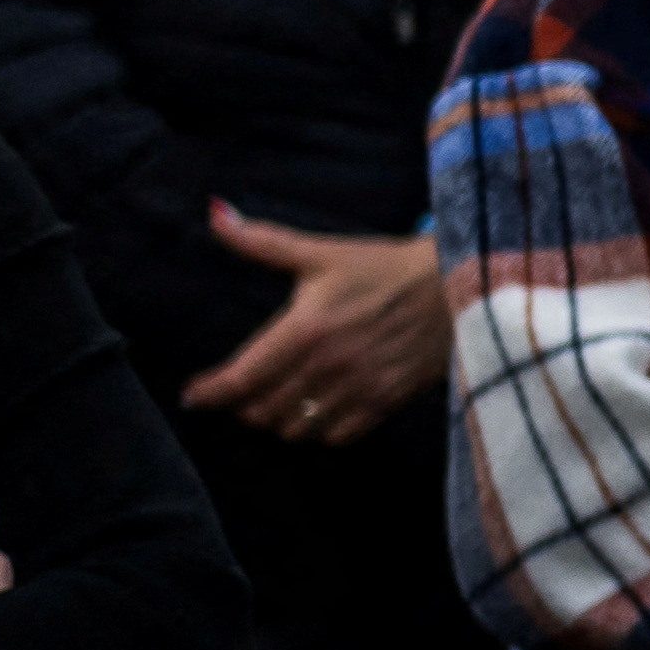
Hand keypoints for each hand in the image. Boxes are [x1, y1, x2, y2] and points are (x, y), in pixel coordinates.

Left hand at [180, 210, 447, 443]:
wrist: (457, 283)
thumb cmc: (385, 267)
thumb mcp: (321, 252)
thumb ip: (261, 241)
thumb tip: (214, 213)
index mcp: (305, 329)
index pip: (239, 378)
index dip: (208, 392)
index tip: (192, 394)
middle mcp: (327, 365)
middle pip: (261, 410)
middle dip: (241, 404)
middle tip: (239, 391)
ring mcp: (358, 387)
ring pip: (294, 429)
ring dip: (277, 419)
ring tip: (274, 402)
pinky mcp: (385, 401)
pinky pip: (335, 436)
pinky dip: (316, 430)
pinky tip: (315, 410)